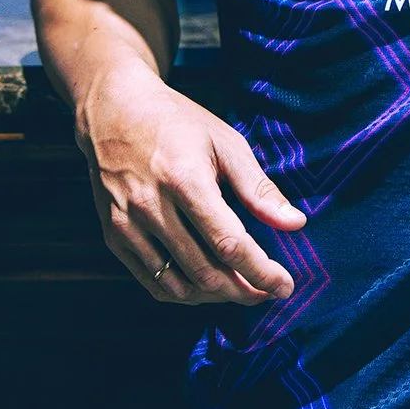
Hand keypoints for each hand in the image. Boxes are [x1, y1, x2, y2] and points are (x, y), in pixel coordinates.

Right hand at [73, 64, 306, 306]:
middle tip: (268, 290)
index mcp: (184, 179)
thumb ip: (259, 188)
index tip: (285, 285)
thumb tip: (296, 224)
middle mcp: (151, 207)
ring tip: (241, 287)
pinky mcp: (114, 236)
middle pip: (205, 272)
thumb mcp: (225, 143)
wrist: (114, 112)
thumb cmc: (178, 123)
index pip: (229, 244)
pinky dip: (185, 292)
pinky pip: (153, 283)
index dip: (261, 272)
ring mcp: (127, 225)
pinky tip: (206, 284)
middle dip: (244, 290)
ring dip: (216, 297)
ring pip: (179, 286)